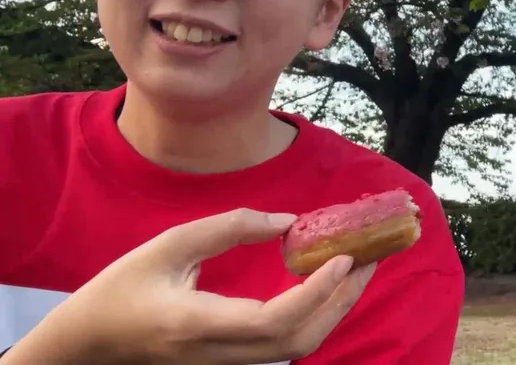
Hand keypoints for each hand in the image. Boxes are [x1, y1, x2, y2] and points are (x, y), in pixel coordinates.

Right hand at [4, 208, 375, 364]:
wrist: (89, 344)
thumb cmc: (122, 288)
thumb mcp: (167, 245)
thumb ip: (227, 228)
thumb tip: (289, 221)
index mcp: (196, 324)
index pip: (272, 320)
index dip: (316, 293)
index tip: (345, 257)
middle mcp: (216, 354)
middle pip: (298, 342)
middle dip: (342, 300)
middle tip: (369, 256)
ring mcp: (225, 364)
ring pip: (296, 349)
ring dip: (334, 309)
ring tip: (358, 266)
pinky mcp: (231, 362)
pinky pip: (285, 346)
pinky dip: (315, 316)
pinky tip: (327, 283)